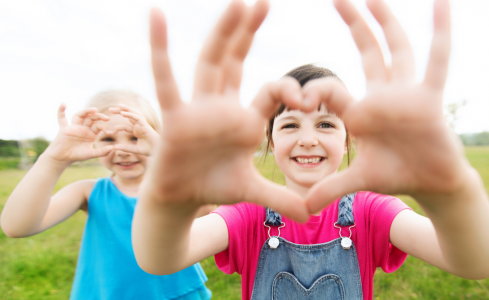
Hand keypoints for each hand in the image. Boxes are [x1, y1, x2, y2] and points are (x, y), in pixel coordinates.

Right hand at [44, 104, 113, 162]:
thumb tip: (113, 148)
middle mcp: (82, 128)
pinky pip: (61, 118)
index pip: (98, 126)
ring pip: (79, 116)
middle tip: (107, 117)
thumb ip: (101, 152)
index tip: (109, 132)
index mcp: (90, 133)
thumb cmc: (76, 155)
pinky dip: (61, 111)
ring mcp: (73, 127)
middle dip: (98, 116)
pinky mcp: (64, 129)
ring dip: (86, 111)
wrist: (63, 158)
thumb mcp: (91, 154)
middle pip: (91, 118)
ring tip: (94, 109)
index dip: (104, 127)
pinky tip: (63, 103)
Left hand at [109, 104, 159, 155]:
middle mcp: (139, 126)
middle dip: (120, 111)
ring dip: (126, 109)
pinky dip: (130, 115)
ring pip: (134, 113)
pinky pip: (137, 118)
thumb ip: (126, 148)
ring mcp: (143, 124)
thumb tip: (114, 147)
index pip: (125, 126)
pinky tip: (123, 113)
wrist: (160, 151)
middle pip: (129, 116)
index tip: (109, 132)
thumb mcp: (135, 150)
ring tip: (118, 105)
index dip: (117, 127)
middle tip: (110, 109)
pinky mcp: (145, 125)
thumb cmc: (150, 150)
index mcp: (137, 131)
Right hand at [143, 1, 309, 220]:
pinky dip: (161, 49)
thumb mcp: (252, 190)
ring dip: (222, 33)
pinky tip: (156, 17)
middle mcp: (222, 106)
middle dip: (248, 32)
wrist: (180, 199)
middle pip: (237, 61)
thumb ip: (280, 197)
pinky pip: (166, 79)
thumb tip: (312, 214)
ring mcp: (197, 108)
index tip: (306, 98)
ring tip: (235, 2)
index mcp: (244, 119)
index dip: (288, 90)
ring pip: (210, 63)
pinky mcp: (175, 116)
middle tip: (261, 1)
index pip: (271, 91)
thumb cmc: (214, 186)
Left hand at [304, 0, 469, 211]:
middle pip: (367, 51)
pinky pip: (438, 59)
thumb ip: (332, 189)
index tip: (298, 98)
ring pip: (397, 48)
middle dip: (354, 23)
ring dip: (386, 20)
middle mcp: (383, 95)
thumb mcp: (360, 180)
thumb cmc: (397, 175)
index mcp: (361, 111)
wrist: (433, 184)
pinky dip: (441, 30)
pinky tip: (441, 1)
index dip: (314, 92)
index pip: (331, 90)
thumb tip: (304, 210)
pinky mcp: (430, 98)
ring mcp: (408, 93)